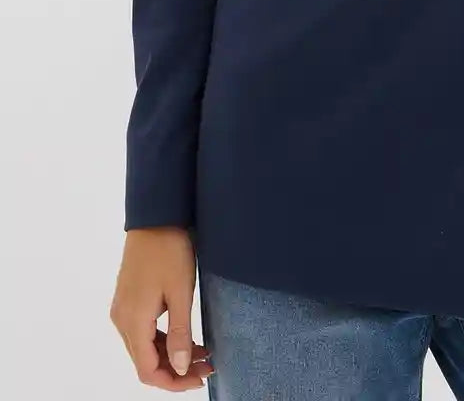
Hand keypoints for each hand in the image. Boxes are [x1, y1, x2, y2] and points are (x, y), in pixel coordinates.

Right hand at [110, 227, 215, 390]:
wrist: (156, 215)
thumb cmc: (169, 250)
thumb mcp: (180, 292)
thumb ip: (179, 332)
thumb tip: (180, 368)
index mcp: (132, 321)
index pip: (147, 370)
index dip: (173, 382)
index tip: (200, 378)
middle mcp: (122, 319)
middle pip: (145, 362)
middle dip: (176, 370)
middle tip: (208, 365)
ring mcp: (123, 309)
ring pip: (145, 347)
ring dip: (171, 355)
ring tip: (203, 352)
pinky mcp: (129, 300)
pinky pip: (144, 331)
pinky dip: (164, 339)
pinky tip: (186, 336)